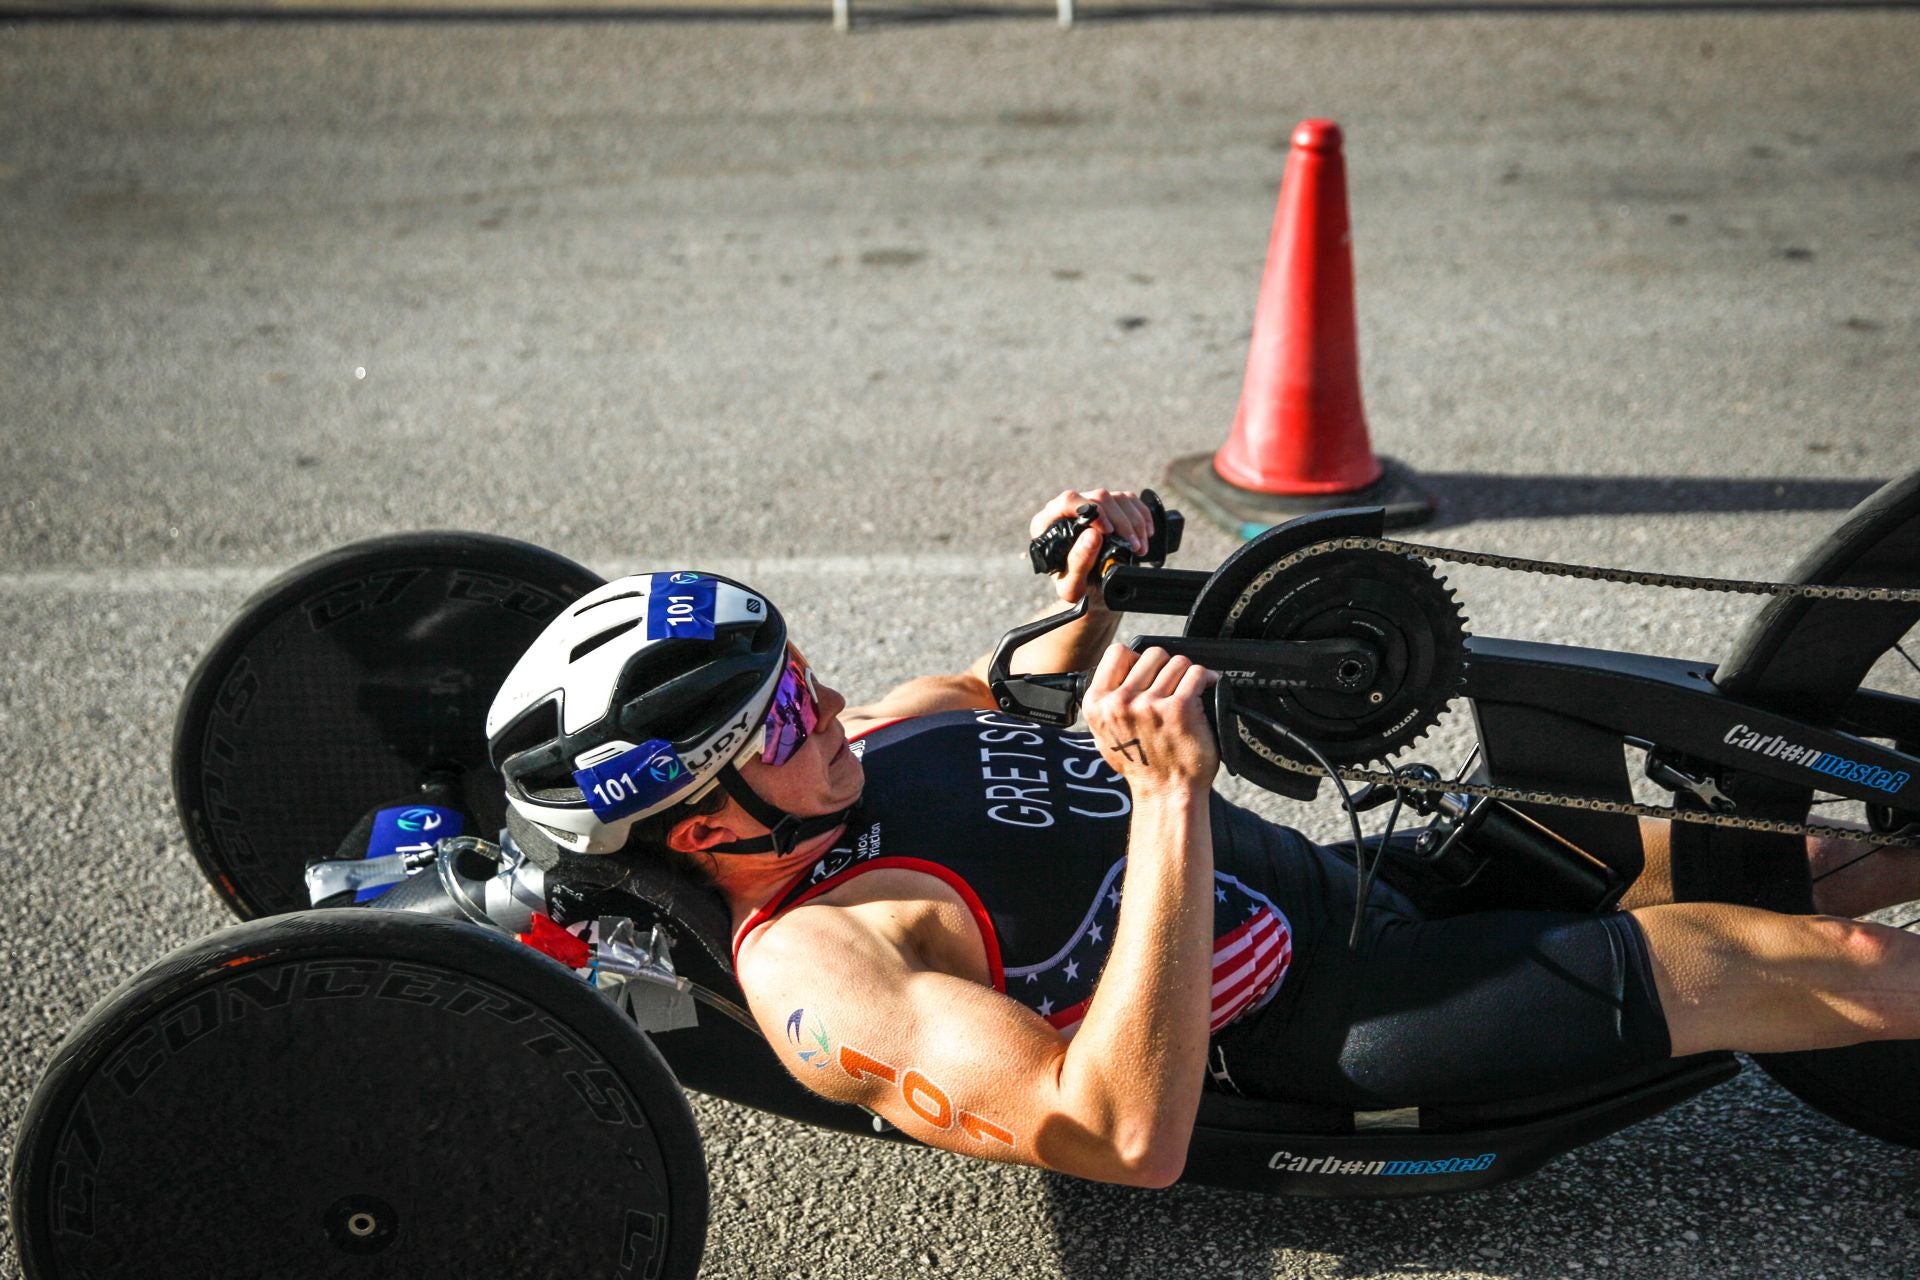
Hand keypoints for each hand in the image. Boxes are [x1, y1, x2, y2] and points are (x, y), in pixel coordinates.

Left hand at [1030, 488, 1155, 606]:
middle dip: (1121, 522)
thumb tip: (1093, 535)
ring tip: (1140, 548)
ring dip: (1134, 522)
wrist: (1092, 591)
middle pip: (1098, 497)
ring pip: (1116, 497)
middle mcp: (1067, 510)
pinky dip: (1142, 516)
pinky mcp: (1108, 506)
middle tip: (1133, 546)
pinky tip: (1146, 534)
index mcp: (1046, 524)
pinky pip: (1128, 500)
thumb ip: (1078, 563)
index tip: (1108, 531)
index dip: (1091, 511)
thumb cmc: (1077, 588)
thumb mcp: (1072, 586)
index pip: (1068, 501)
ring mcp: (1089, 504)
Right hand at [1080, 644, 1219, 794]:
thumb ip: (1109, 700)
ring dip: (1186, 675)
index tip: (1148, 674)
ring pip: (1177, 662)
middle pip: (1152, 654)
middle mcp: (1120, 702)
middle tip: (1171, 687)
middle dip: (1165, 667)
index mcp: (1097, 704)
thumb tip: (1126, 668)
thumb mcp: (1105, 733)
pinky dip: (1205, 679)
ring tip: (1186, 693)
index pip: (1117, 652)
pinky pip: (1196, 674)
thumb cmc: (1141, 764)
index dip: (1136, 659)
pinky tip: (1204, 690)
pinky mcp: (1179, 708)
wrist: (1165, 793)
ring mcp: (1150, 704)